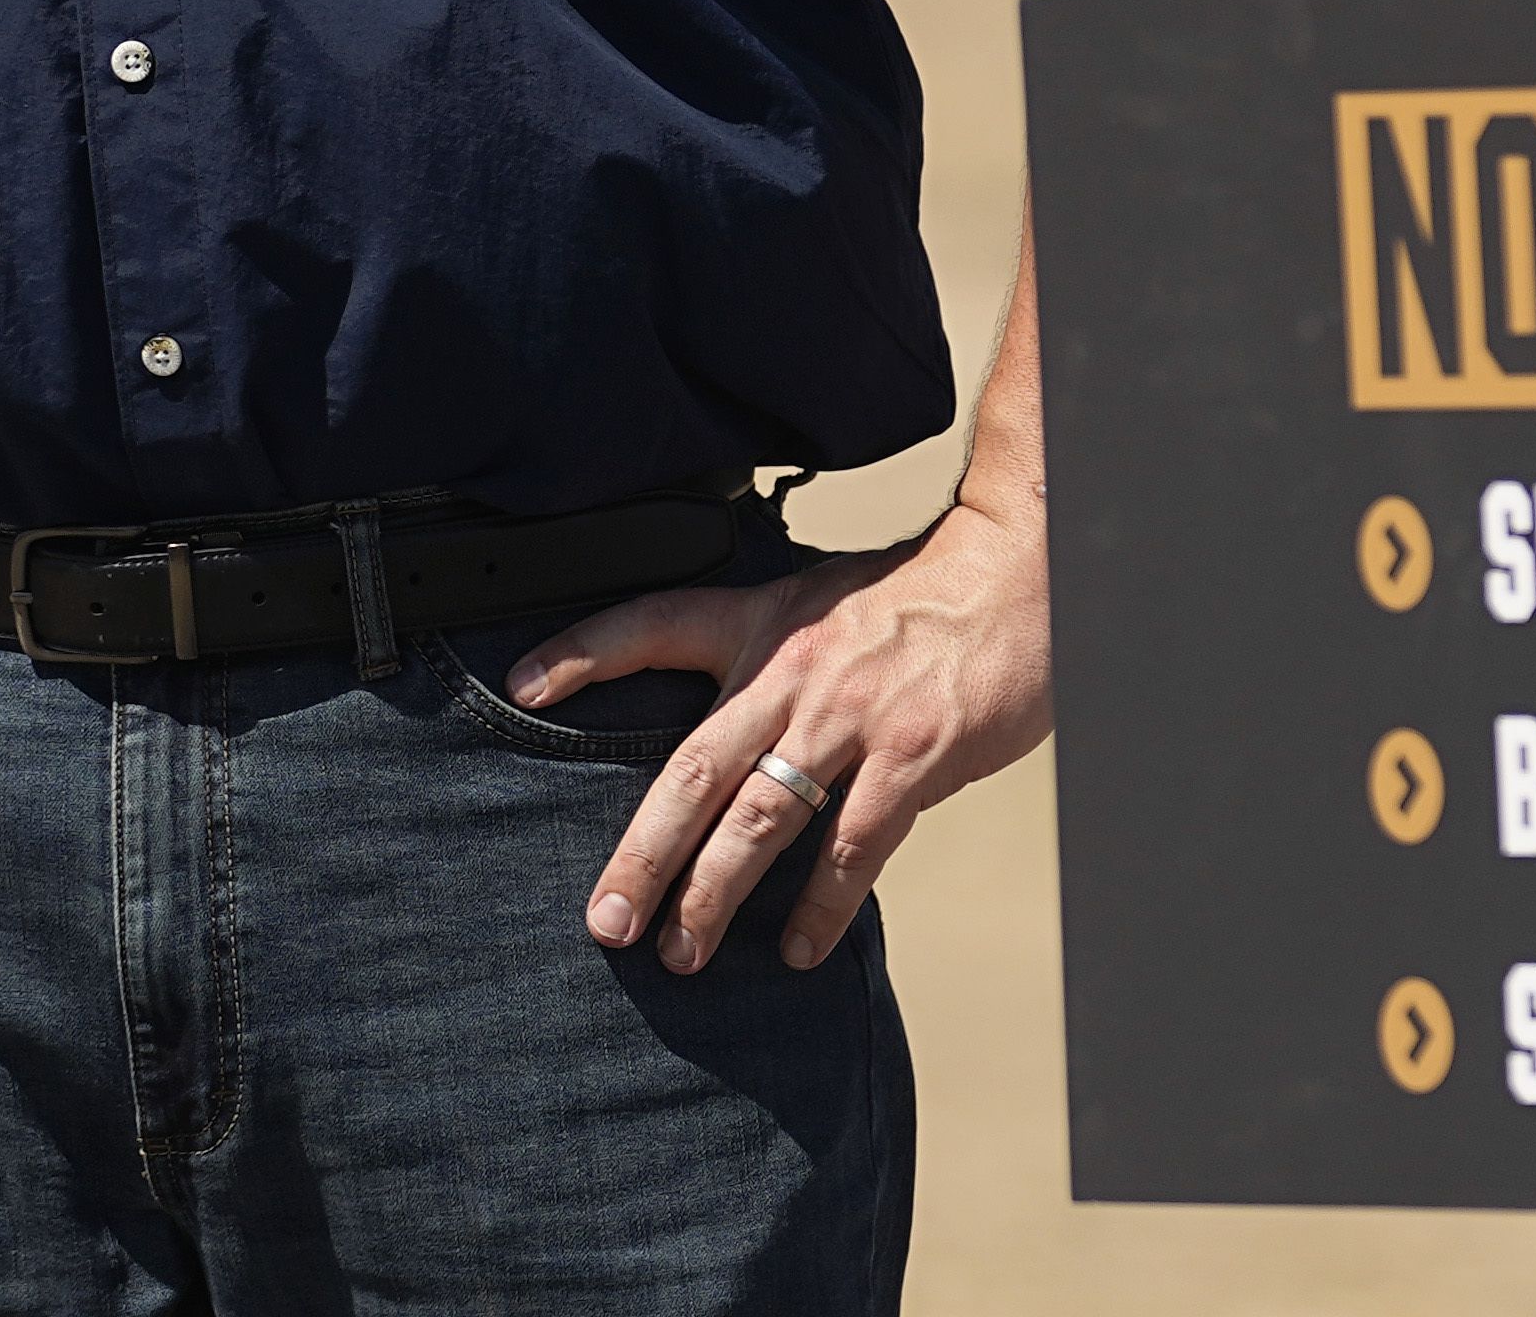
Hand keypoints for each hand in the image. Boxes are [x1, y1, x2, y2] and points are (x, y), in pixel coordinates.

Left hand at [507, 494, 1051, 975]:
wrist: (1014, 581)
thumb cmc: (913, 600)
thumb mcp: (814, 606)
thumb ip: (763, 664)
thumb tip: (722, 740)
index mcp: (759, 624)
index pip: (649, 624)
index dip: (581, 653)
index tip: (520, 685)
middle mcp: (789, 672)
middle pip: (692, 771)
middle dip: (643, 856)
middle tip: (607, 922)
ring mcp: (849, 719)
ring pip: (760, 821)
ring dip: (715, 896)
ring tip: (682, 953)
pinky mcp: (911, 759)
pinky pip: (852, 848)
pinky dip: (821, 908)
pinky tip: (796, 948)